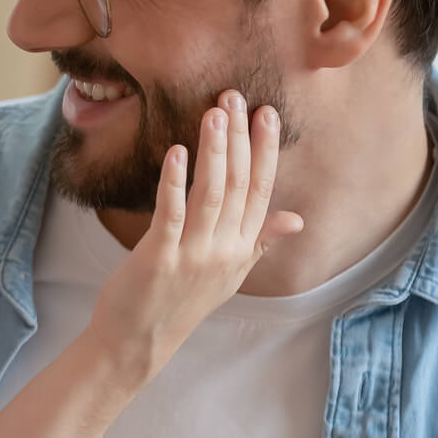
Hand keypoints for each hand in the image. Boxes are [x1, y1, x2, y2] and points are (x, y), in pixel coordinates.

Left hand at [89, 90, 302, 383]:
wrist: (139, 340)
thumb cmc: (182, 301)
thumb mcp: (230, 274)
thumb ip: (260, 241)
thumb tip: (297, 220)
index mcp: (242, 248)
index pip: (261, 190)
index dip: (265, 150)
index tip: (267, 113)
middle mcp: (225, 250)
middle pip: (237, 184)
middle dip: (238, 138)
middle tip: (234, 97)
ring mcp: (194, 254)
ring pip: (211, 193)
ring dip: (214, 151)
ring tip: (214, 114)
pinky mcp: (159, 258)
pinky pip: (171, 213)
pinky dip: (175, 181)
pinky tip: (177, 152)